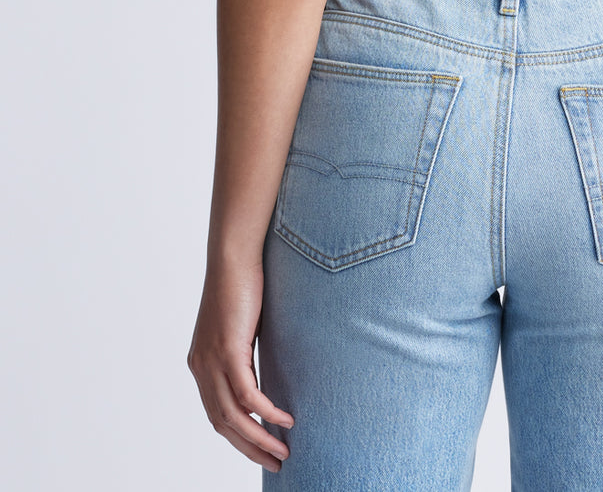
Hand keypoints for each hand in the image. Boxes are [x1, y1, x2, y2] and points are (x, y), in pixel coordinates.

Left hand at [187, 256, 294, 472]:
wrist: (232, 257)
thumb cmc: (240, 285)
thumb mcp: (239, 327)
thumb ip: (242, 354)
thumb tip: (261, 373)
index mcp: (200, 364)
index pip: (216, 414)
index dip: (238, 437)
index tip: (261, 449)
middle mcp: (201, 367)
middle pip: (223, 424)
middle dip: (249, 447)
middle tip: (275, 462)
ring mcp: (211, 361)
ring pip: (234, 416)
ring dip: (259, 438)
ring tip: (283, 451)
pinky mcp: (227, 351)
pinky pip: (248, 395)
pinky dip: (267, 411)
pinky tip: (285, 419)